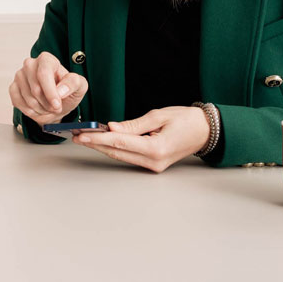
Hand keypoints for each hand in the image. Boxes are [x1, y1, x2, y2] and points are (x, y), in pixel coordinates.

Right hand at [8, 52, 87, 125]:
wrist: (55, 104)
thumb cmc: (66, 92)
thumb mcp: (79, 86)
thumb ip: (73, 83)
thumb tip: (61, 90)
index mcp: (46, 60)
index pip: (43, 74)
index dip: (50, 92)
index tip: (57, 104)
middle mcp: (30, 64)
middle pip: (35, 89)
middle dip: (47, 103)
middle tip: (55, 107)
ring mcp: (20, 76)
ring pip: (27, 98)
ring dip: (40, 108)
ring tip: (47, 107)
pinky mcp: (13, 87)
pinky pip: (18, 102)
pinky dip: (29, 111)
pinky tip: (37, 108)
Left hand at [72, 106, 210, 172]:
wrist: (206, 131)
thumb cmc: (187, 120)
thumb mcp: (159, 116)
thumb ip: (133, 124)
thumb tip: (112, 127)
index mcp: (156, 148)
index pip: (119, 143)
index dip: (98, 138)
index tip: (82, 135)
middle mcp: (154, 161)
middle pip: (116, 152)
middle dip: (95, 143)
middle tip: (76, 136)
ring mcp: (154, 166)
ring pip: (121, 156)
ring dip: (102, 146)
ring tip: (85, 137)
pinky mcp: (153, 164)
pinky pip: (129, 156)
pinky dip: (115, 148)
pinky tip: (103, 141)